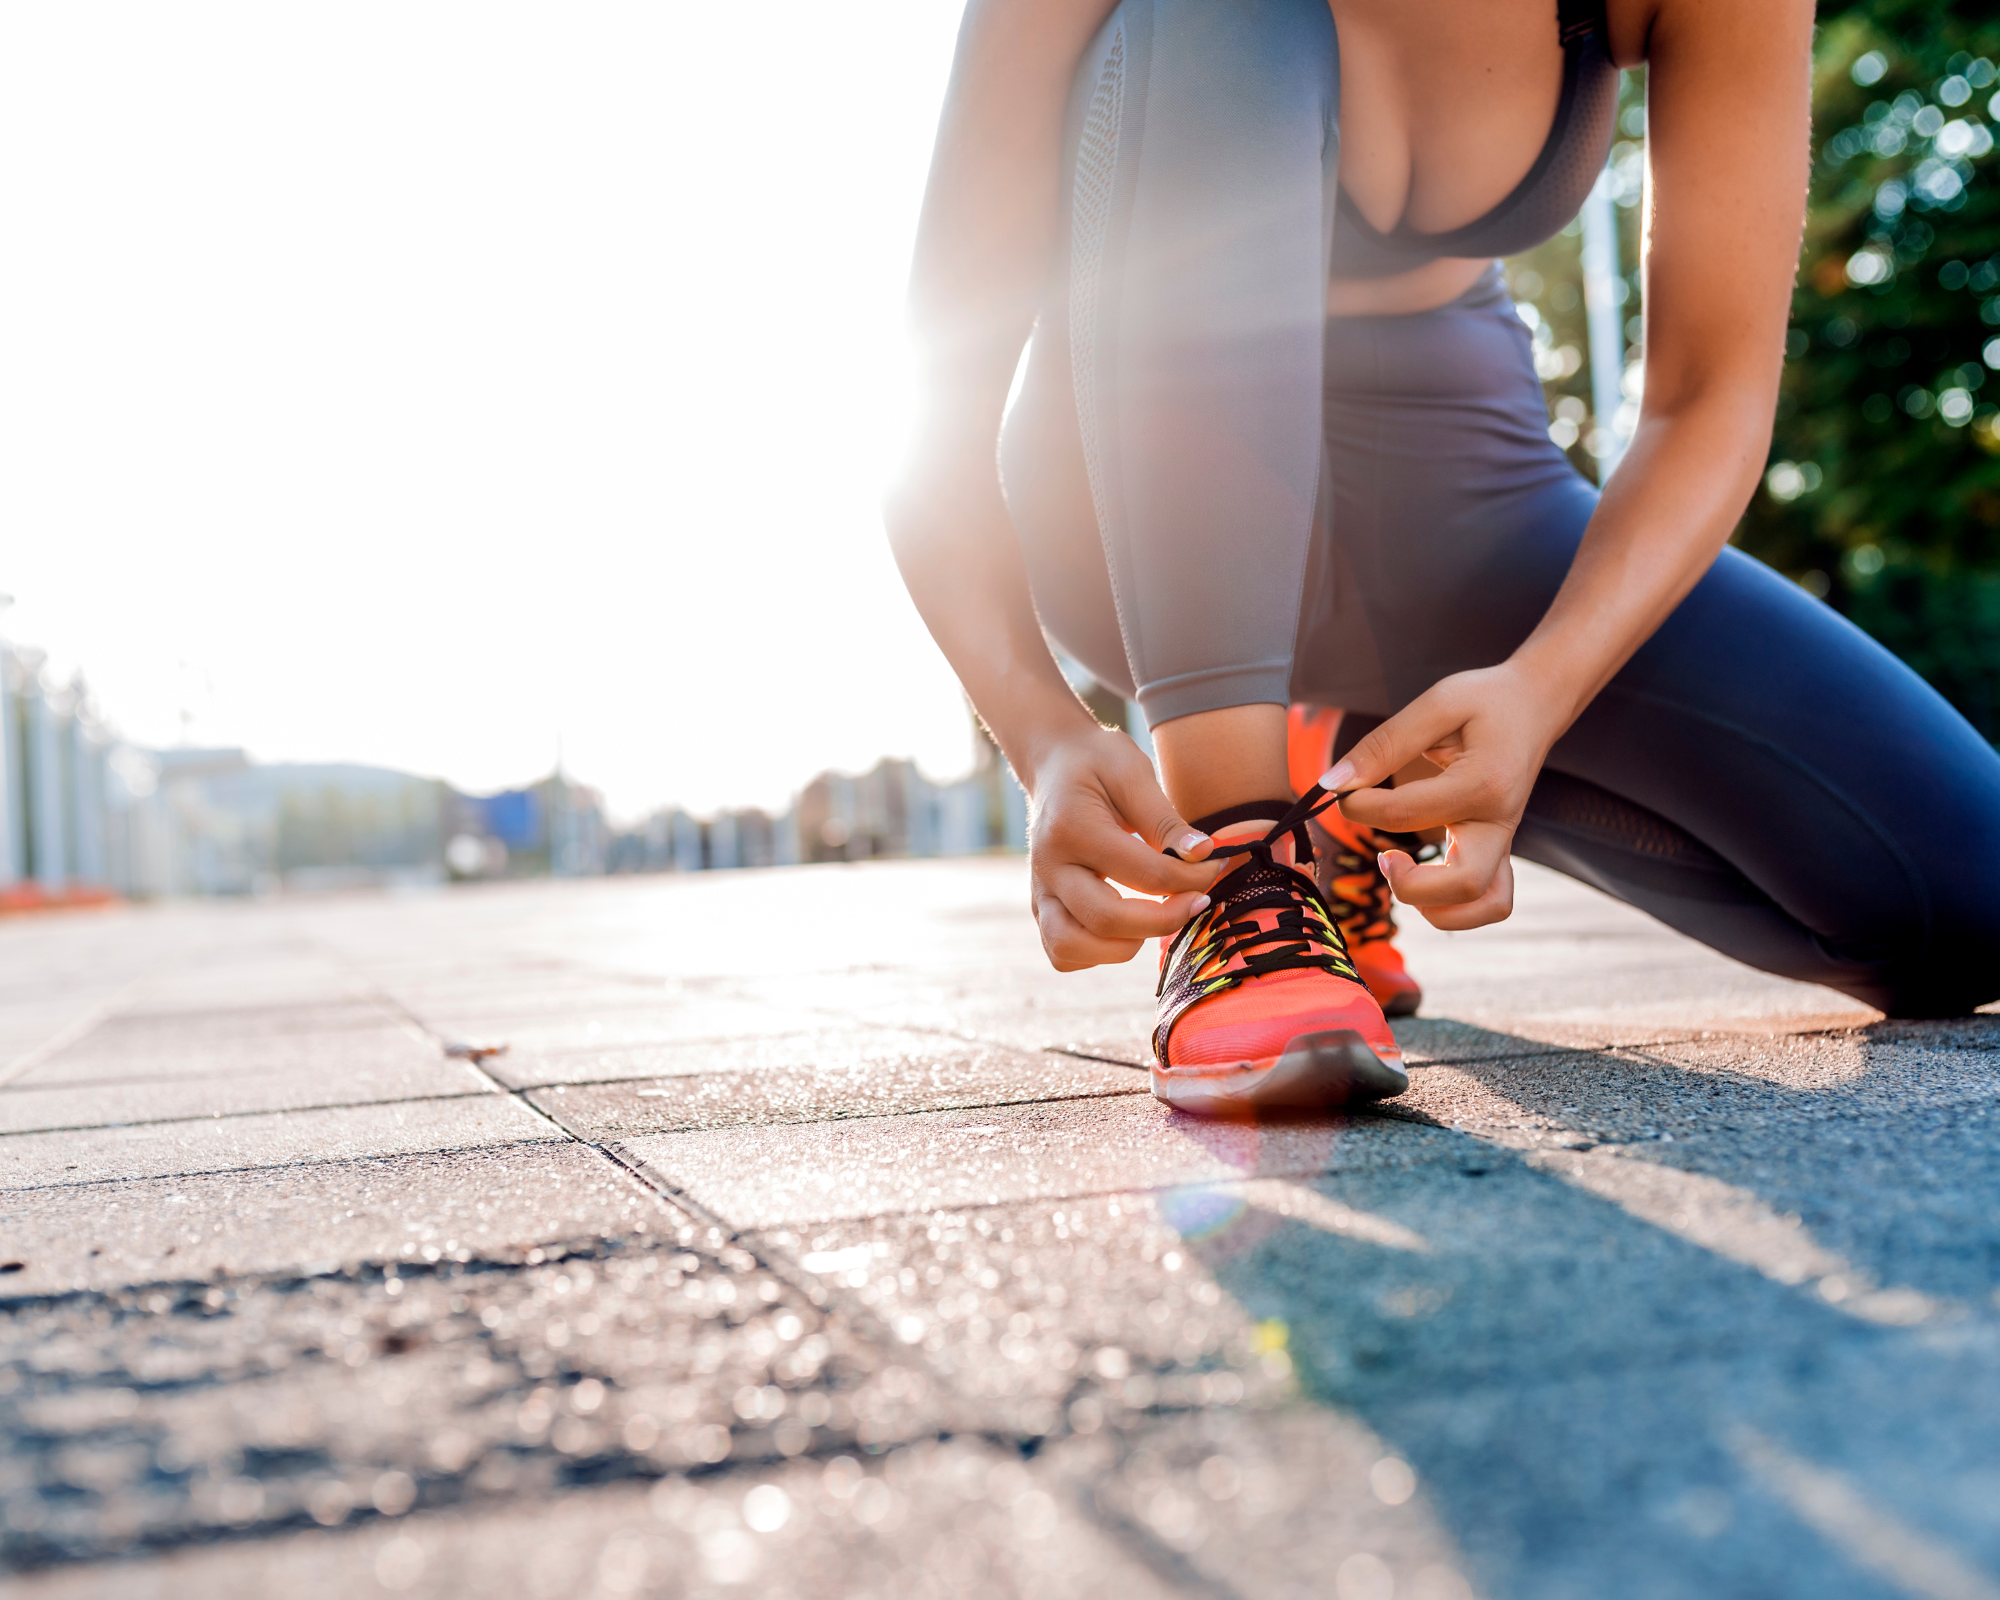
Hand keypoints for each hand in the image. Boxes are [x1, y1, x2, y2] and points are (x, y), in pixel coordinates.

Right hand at [1026, 726, 1226, 969]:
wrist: (1053, 762)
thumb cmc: (1098, 763)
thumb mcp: (1133, 772)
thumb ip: (1166, 820)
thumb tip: (1206, 855)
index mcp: (1072, 828)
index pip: (1142, 873)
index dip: (1190, 878)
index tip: (1216, 866)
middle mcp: (1048, 867)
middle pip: (1105, 920)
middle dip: (1164, 919)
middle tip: (1198, 901)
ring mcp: (1039, 892)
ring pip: (1071, 948)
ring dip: (1123, 946)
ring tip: (1155, 917)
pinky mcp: (1041, 909)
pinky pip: (1063, 953)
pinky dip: (1096, 953)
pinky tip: (1126, 927)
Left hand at [1323, 663, 1562, 930]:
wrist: (1534, 705)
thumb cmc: (1484, 701)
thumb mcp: (1435, 704)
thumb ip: (1384, 745)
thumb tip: (1334, 783)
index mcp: (1483, 783)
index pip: (1407, 814)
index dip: (1359, 807)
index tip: (1341, 790)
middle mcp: (1500, 821)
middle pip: (1463, 885)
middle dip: (1408, 884)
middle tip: (1382, 855)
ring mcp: (1503, 841)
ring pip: (1486, 904)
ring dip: (1437, 906)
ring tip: (1401, 870)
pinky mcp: (1499, 850)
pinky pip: (1490, 900)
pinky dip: (1457, 908)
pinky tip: (1422, 879)